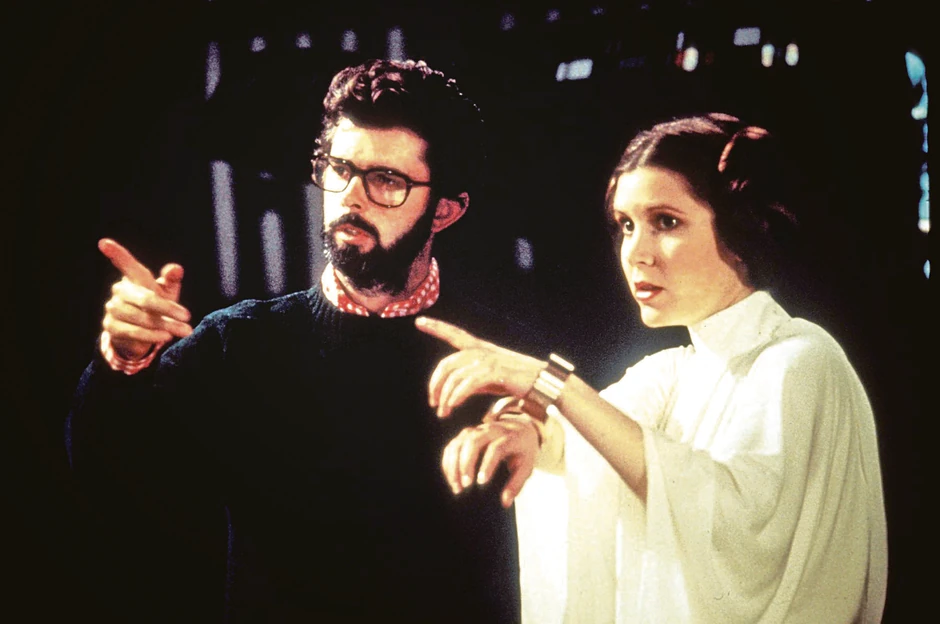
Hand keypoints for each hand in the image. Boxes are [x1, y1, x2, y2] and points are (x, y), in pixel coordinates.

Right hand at [98, 238, 192, 359]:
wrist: (143, 334)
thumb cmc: (158, 306)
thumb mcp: (167, 292)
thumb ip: (171, 280)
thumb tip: (177, 268)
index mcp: (134, 278)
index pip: (126, 264)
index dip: (116, 253)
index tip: (104, 243)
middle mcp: (120, 291)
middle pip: (145, 299)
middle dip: (168, 309)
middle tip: (187, 316)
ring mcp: (113, 308)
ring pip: (142, 317)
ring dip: (166, 325)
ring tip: (184, 330)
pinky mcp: (111, 327)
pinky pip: (134, 331)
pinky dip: (152, 335)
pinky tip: (165, 337)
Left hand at [416, 316, 543, 417]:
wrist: (544, 384)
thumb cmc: (519, 383)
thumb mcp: (492, 380)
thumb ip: (474, 380)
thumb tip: (456, 389)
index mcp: (482, 349)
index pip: (456, 335)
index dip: (438, 327)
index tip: (419, 321)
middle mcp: (483, 351)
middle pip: (448, 363)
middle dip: (435, 383)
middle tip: (433, 403)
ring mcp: (490, 360)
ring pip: (456, 376)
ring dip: (445, 396)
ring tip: (442, 412)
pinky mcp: (496, 372)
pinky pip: (468, 383)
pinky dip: (457, 395)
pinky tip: (452, 406)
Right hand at [441, 407, 540, 507]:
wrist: (519, 429)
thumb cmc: (522, 452)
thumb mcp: (526, 467)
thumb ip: (516, 484)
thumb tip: (505, 502)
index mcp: (510, 437)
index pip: (496, 448)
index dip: (488, 465)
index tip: (481, 482)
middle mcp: (492, 430)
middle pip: (474, 441)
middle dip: (466, 464)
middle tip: (466, 486)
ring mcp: (477, 430)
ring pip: (460, 442)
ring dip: (454, 464)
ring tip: (456, 486)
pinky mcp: (466, 434)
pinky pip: (453, 445)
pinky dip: (448, 461)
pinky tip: (451, 477)